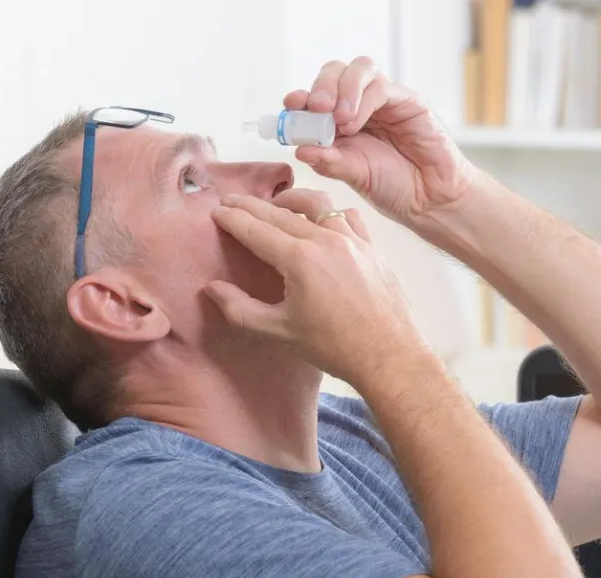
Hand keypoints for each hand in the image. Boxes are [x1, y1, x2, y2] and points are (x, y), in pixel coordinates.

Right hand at [204, 191, 431, 384]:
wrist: (389, 355)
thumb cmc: (333, 347)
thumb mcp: (279, 331)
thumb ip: (240, 309)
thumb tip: (211, 288)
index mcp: (300, 259)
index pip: (256, 230)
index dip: (232, 219)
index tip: (215, 212)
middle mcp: (326, 240)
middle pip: (280, 213)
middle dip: (252, 206)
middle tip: (232, 202)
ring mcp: (353, 240)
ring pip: (318, 205)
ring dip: (292, 200)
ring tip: (277, 204)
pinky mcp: (373, 247)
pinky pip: (349, 217)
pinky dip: (331, 213)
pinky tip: (323, 222)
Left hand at [286, 56, 483, 225]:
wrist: (431, 199)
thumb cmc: (395, 188)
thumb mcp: (354, 176)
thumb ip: (329, 162)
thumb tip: (299, 149)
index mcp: (340, 123)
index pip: (316, 96)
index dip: (301, 97)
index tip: (291, 105)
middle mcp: (360, 105)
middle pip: (335, 71)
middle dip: (321, 85)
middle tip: (315, 107)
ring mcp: (384, 100)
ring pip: (359, 69)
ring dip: (343, 88)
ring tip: (340, 119)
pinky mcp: (407, 100)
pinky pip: (381, 86)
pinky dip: (363, 100)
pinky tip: (356, 123)